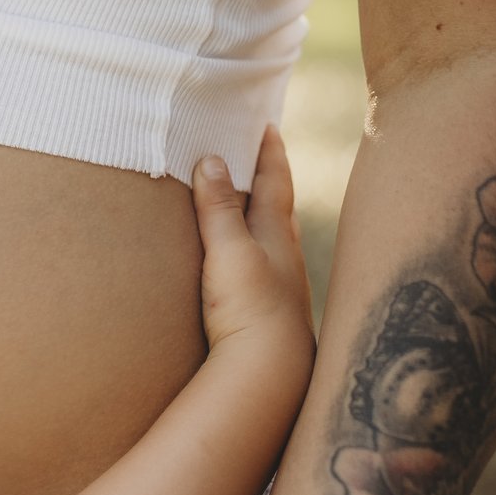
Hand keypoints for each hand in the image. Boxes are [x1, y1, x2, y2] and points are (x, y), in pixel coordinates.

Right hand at [195, 125, 313, 355]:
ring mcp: (279, 285)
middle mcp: (284, 254)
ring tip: (243, 205)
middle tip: (256, 155)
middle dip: (268, 179)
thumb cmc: (251, 306)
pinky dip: (251, 251)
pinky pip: (261, 267)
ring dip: (260, 217)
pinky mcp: (269, 312)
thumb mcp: (229, 250)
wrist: (269, 371)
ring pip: (272, 238)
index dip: (269, 151)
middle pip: (278, 206)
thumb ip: (218, 207)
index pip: (275, 180)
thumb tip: (211, 159)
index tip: (267, 122)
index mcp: (276, 233)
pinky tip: (242, 264)